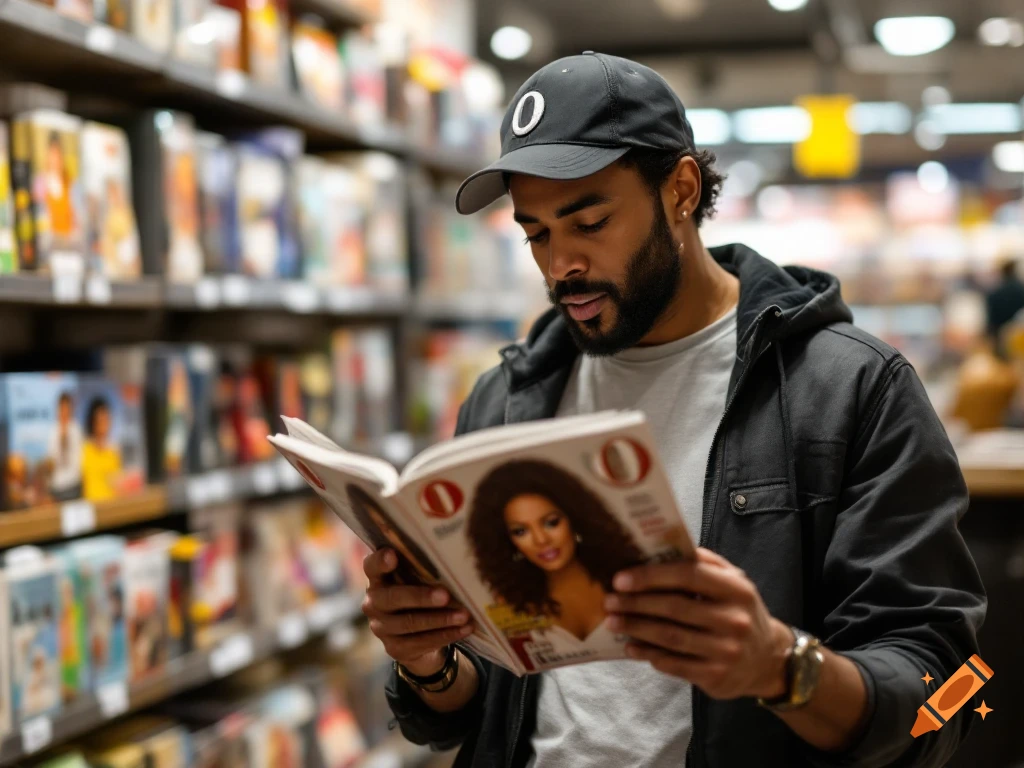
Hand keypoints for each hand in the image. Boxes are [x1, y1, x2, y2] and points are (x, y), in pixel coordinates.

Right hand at [362, 548, 473, 676]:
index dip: (380, 561)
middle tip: (445, 595)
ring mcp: (381, 628)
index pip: (372, 567)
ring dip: (440, 619)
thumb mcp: (418, 583)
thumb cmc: (419, 599)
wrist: (416, 639)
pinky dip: (446, 635)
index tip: (393, 555)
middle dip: (421, 597)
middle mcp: (374, 603)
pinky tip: (464, 629)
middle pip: (392, 598)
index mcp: (378, 580)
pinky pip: (422, 642)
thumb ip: (423, 573)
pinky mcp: (395, 648)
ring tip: (464, 615)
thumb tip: (454, 565)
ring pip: (410, 623)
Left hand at [605, 547, 791, 700]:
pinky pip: (674, 664)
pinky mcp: (716, 676)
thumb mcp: (733, 583)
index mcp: (736, 589)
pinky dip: (648, 654)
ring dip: (636, 628)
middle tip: (610, 600)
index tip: (621, 578)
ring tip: (613, 621)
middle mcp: (734, 619)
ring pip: (670, 637)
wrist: (768, 660)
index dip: (651, 576)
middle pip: (674, 608)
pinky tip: (631, 647)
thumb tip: (661, 546)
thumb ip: (704, 563)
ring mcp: (726, 651)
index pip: (688, 575)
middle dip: (636, 603)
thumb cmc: (739, 612)